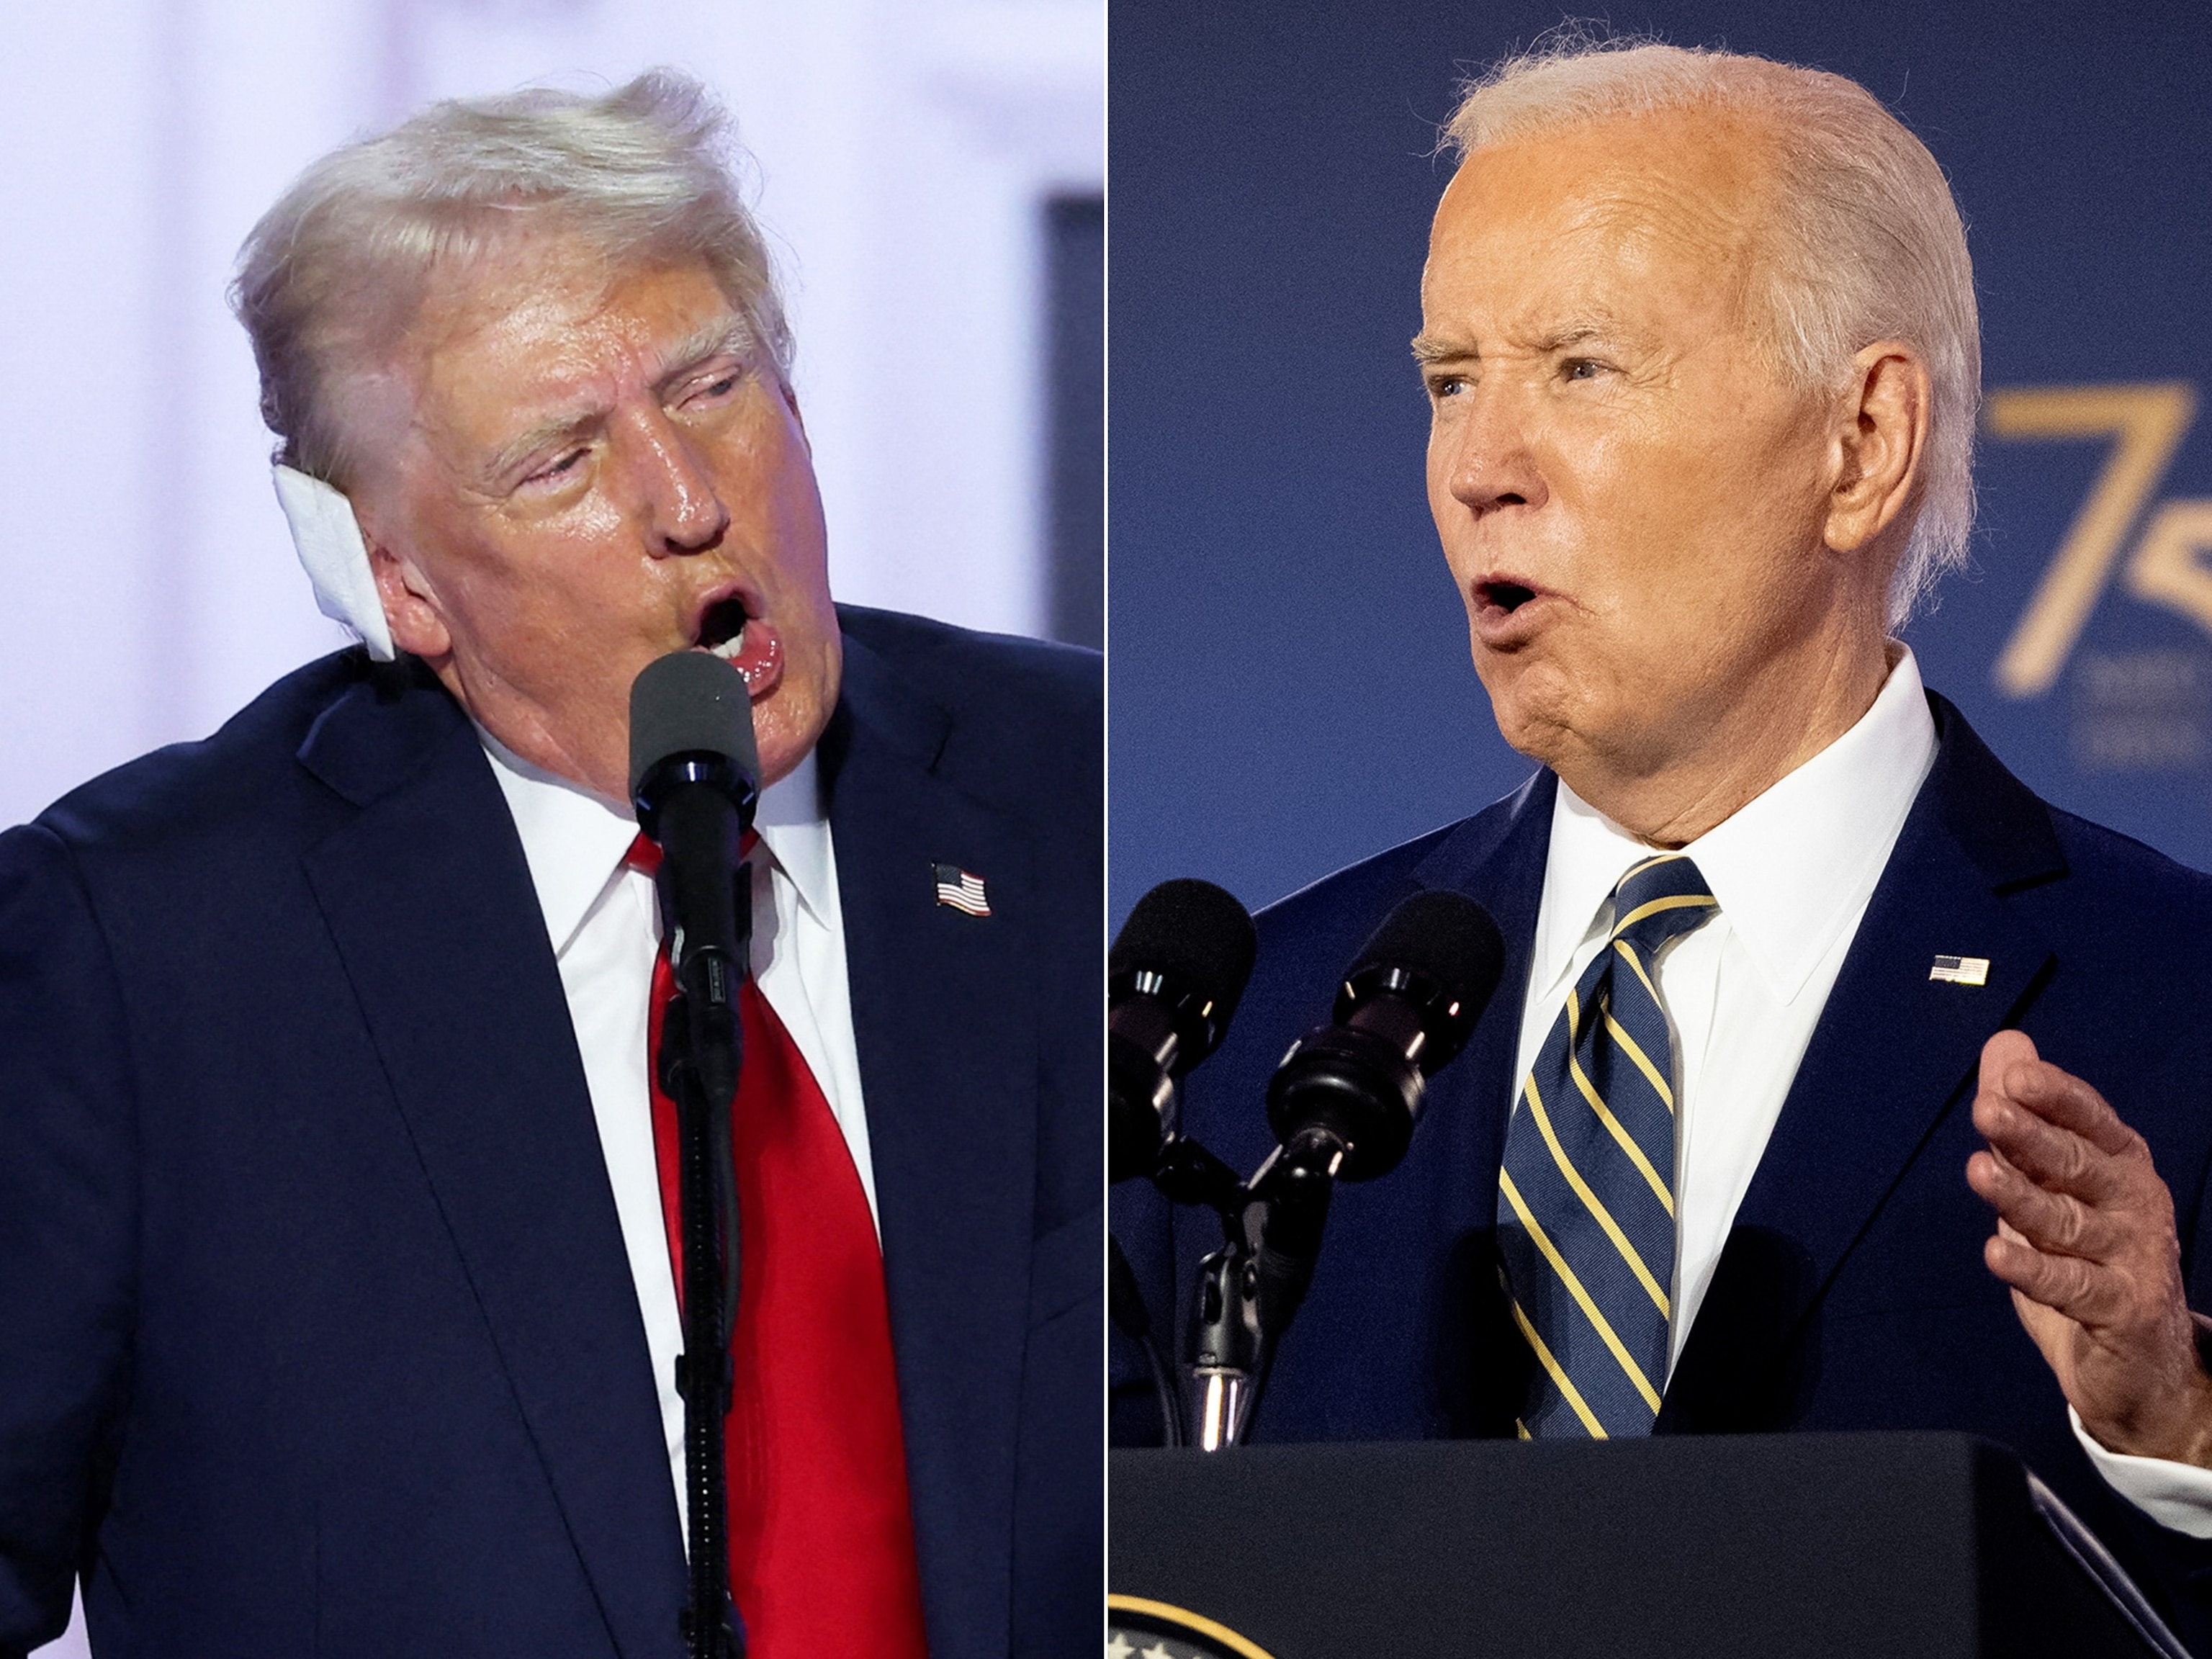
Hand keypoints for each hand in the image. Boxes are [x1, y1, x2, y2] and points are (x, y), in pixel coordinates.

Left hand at [1965, 1029, 2211, 1465]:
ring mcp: (2134, 1258)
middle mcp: (2135, 1204)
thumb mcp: (2052, 1184)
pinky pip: (2070, 1285)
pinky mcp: (2123, 1310)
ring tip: (1977, 1171)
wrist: (2141, 1363)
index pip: (2091, 1120)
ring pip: (2066, 1222)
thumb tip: (2007, 1044)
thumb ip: (2026, 1119)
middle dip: (2031, 1137)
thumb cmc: (2087, 1255)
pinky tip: (1995, 1252)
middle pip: (2077, 1165)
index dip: (2055, 1096)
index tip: (2012, 1074)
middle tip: (1986, 1110)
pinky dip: (2032, 1269)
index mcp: (2122, 1165)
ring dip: (2020, 1197)